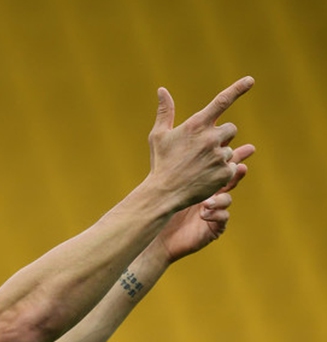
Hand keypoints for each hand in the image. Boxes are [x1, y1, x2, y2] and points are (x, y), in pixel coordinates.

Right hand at [148, 76, 254, 210]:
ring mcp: (219, 156)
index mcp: (197, 124)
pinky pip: (231, 168)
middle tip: (205, 149)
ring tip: (201, 168)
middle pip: (231, 129)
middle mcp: (211, 137)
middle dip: (222, 137)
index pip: (223, 100)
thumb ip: (165, 112)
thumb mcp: (159, 136)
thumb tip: (162, 90)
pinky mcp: (224, 173)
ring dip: (220, 157)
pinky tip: (207, 178)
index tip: (250, 80)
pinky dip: (222, 172)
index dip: (238, 89)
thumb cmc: (160, 164)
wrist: (164, 194)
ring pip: (230, 151)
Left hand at [158, 142, 254, 261]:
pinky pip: (222, 219)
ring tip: (210, 197)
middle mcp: (213, 193)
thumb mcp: (166, 170)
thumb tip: (167, 113)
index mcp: (205, 179)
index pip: (222, 163)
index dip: (233, 155)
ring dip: (222, 197)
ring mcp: (215, 210)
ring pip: (227, 200)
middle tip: (240, 167)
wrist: (156, 229)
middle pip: (231, 179)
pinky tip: (205, 212)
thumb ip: (172, 144)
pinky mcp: (213, 228)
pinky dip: (216, 215)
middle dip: (236, 173)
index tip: (241, 145)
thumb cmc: (162, 202)